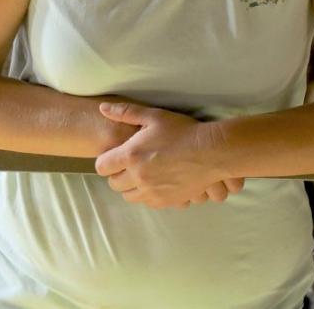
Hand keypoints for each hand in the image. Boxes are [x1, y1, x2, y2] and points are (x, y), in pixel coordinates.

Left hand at [94, 102, 244, 208]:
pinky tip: (156, 183)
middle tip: (129, 165)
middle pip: (114, 185)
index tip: (114, 156)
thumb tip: (102, 109)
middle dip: (117, 175)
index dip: (106, 161)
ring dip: (131, 187)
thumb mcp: (154, 117)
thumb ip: (125, 112)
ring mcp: (153, 192)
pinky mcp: (167, 201)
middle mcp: (139, 177)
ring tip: (142, 174)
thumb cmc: (182, 131)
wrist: (211, 152)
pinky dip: (147, 195)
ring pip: (129, 197)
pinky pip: (148, 203)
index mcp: (131, 156)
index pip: (102, 167)